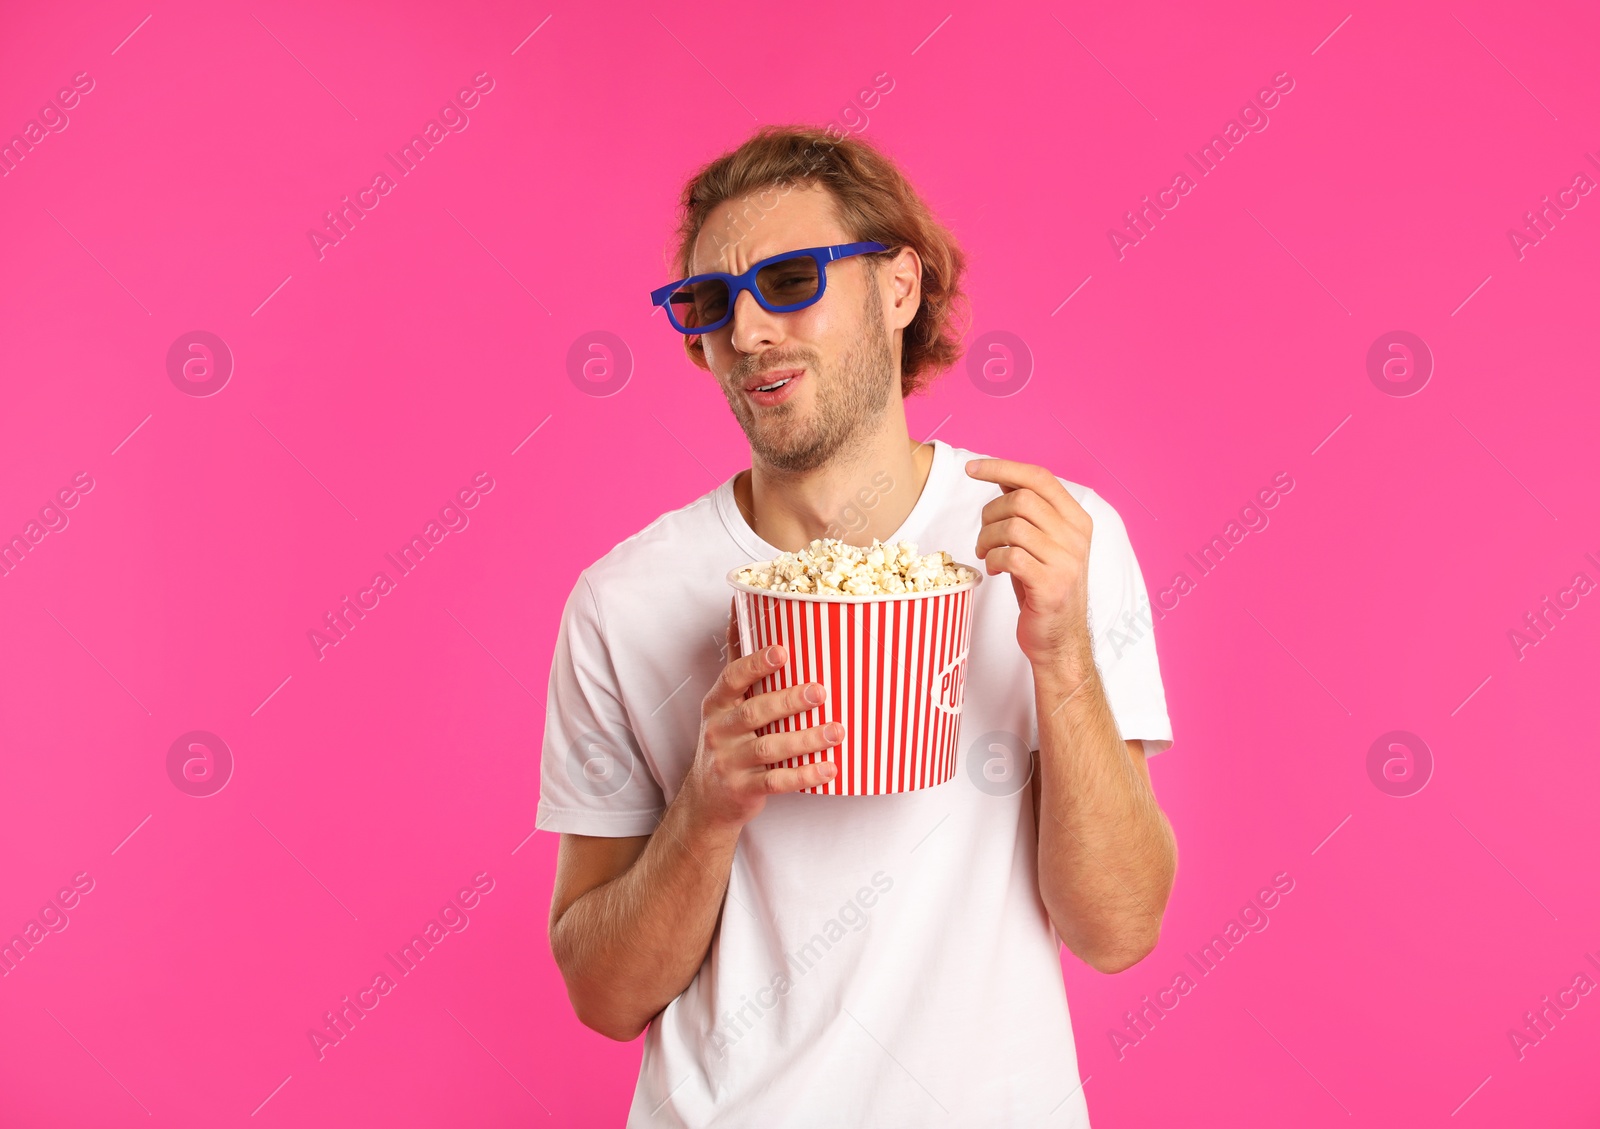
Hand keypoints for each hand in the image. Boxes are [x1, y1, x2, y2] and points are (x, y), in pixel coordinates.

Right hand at [679, 601, 844, 831]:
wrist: (707, 800)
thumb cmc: (725, 740)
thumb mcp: (723, 703)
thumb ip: (738, 663)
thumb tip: (741, 606)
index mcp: (717, 703)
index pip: (733, 678)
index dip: (756, 664)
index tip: (782, 651)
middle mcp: (720, 730)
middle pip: (755, 713)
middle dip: (789, 701)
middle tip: (821, 691)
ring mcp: (730, 762)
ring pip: (769, 749)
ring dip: (805, 739)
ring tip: (837, 731)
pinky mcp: (744, 790)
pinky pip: (777, 783)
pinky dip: (804, 775)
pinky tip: (830, 768)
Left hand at [965, 458, 1093, 670]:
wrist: (1059, 638)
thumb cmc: (1044, 587)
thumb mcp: (1041, 543)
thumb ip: (1028, 510)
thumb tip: (1001, 475)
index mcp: (1077, 519)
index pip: (1039, 477)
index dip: (1002, 466)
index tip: (972, 468)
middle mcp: (1076, 536)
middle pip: (1021, 499)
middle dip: (989, 514)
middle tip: (984, 536)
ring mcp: (1066, 561)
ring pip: (1013, 526)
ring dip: (988, 538)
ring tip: (987, 553)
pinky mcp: (1050, 585)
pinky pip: (1010, 556)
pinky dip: (993, 560)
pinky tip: (996, 569)